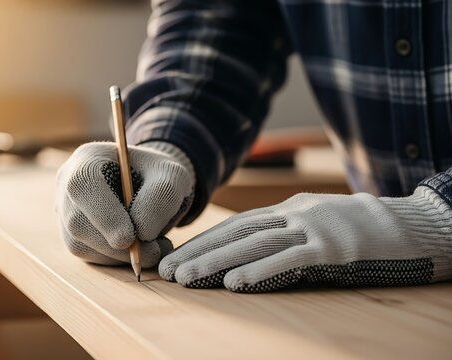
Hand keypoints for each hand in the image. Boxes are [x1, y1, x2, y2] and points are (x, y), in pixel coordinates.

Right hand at [56, 141, 195, 266]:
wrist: (149, 185)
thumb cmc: (158, 176)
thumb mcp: (172, 176)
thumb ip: (162, 197)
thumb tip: (140, 232)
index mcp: (89, 158)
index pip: (83, 184)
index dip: (103, 214)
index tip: (129, 238)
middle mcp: (67, 183)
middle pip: (76, 221)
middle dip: (115, 245)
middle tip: (154, 251)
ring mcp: (64, 210)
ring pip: (79, 244)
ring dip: (119, 255)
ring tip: (153, 247)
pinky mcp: (70, 233)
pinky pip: (86, 255)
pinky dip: (115, 259)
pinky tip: (136, 249)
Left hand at [159, 187, 451, 291]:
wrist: (411, 223)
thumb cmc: (360, 228)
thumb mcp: (315, 223)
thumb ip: (283, 233)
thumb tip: (246, 253)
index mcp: (286, 209)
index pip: (234, 225)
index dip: (202, 241)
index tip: (174, 257)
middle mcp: (293, 214)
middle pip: (236, 233)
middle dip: (198, 252)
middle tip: (167, 271)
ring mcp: (313, 228)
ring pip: (254, 244)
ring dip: (216, 262)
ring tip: (186, 278)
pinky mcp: (333, 247)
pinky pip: (290, 259)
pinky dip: (260, 270)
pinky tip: (235, 284)